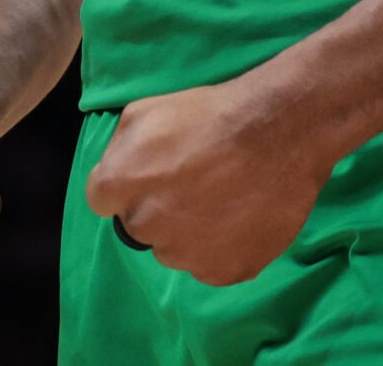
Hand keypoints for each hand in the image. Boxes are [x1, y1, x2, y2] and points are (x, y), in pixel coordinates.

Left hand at [83, 75, 337, 285]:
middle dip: (159, 208)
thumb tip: (113, 175)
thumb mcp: (145, 110)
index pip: (103, 199)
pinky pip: (212, 265)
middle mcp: (145, 226)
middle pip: (141, 227)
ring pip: (176, 249)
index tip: (153, 174)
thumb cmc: (210, 113)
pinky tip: (242, 216)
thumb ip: (119, 149)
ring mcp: (185, 254)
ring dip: (190, 231)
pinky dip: (223, 247)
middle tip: (195, 183)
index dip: (129, 185)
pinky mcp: (223, 272)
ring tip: (224, 198)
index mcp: (119, 184)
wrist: (279, 130)